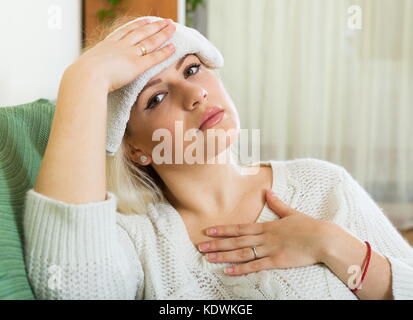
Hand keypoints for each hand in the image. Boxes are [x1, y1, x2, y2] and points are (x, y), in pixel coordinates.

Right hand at [69, 18, 175, 92]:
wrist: (85, 76)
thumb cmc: (82, 76)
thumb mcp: (86, 68)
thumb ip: (91, 69)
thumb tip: (86, 75)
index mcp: (106, 45)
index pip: (125, 32)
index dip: (137, 26)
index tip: (145, 21)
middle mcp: (119, 46)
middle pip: (140, 32)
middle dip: (154, 26)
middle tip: (165, 21)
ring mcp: (128, 54)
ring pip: (149, 41)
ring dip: (162, 33)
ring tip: (172, 28)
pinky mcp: (136, 66)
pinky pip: (153, 57)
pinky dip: (164, 52)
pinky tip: (173, 48)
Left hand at [197, 189, 332, 274]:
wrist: (323, 239)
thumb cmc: (308, 226)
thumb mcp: (290, 212)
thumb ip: (277, 203)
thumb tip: (267, 191)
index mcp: (266, 226)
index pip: (239, 228)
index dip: (223, 230)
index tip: (208, 231)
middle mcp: (264, 237)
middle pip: (236, 241)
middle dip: (217, 244)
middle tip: (199, 246)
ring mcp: (270, 249)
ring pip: (242, 253)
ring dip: (224, 256)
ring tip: (208, 258)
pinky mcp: (277, 261)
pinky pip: (256, 266)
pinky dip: (241, 269)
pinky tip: (228, 271)